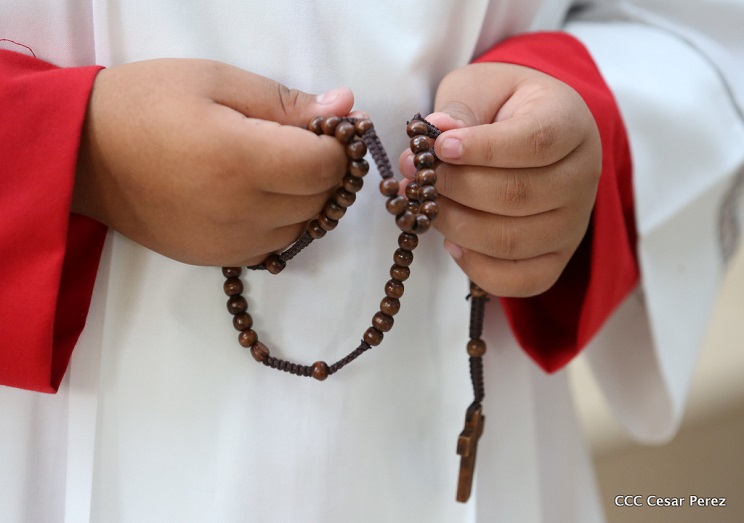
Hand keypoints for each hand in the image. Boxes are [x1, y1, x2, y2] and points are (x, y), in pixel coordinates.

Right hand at [73, 58, 353, 265]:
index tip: (321, 128)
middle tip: (298, 143)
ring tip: (271, 168)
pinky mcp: (215, 261)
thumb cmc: (146, 103)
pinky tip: (253, 197)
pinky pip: (273, 246)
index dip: (335, 146)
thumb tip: (346, 106)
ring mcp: (228, 244)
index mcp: (240, 160)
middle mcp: (241, 212)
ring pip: (302, 228)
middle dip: (322, 171)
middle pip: (321, 200)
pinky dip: (278, 223)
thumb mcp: (215, 80)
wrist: (82, 155)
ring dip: (303, 199)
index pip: (327, 168)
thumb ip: (285, 100)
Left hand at [400, 62, 601, 296]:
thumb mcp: (479, 89)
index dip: (482, 149)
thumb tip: (435, 133)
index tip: (439, 147)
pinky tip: (452, 242)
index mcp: (570, 122)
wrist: (528, 127)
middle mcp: (583, 175)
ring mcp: (574, 222)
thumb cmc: (501, 105)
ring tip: (426, 206)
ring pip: (513, 241)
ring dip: (457, 227)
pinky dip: (478, 268)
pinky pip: (522, 280)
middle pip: (518, 196)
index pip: (534, 143)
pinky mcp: (558, 256)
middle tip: (416, 178)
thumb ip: (460, 110)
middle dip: (456, 189)